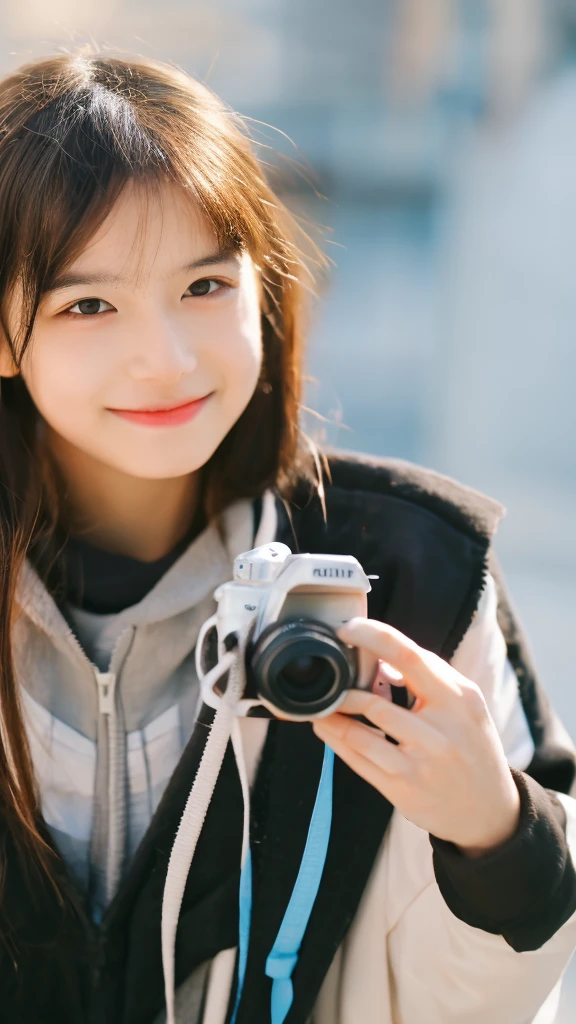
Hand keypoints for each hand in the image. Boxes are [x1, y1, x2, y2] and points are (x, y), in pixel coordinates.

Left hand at [313, 618, 520, 857]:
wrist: (490, 810)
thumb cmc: (472, 747)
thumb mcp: (467, 707)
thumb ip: (430, 679)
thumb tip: (380, 658)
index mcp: (459, 699)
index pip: (410, 657)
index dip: (372, 638)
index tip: (346, 630)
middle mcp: (442, 732)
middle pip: (374, 703)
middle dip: (342, 691)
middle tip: (327, 677)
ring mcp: (421, 765)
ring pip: (359, 734)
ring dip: (332, 716)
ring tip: (320, 704)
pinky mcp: (403, 790)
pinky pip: (358, 760)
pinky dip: (335, 740)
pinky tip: (326, 728)